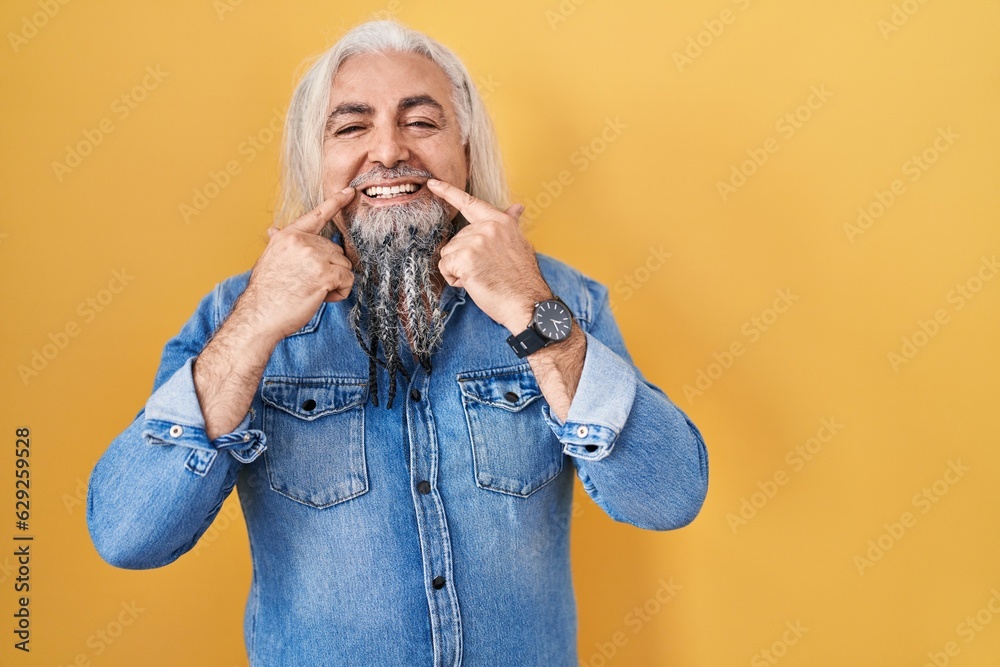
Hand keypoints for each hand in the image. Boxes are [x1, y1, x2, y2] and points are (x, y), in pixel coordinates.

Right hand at [240, 187, 356, 341]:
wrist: (259, 315)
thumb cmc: (266, 293)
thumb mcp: (270, 260)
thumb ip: (280, 244)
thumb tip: (274, 231)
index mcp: (288, 236)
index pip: (316, 215)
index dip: (336, 202)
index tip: (350, 192)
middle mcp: (301, 242)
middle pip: (336, 250)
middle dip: (330, 269)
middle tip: (310, 284)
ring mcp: (314, 256)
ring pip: (344, 265)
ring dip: (336, 282)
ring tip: (313, 292)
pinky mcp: (325, 274)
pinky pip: (348, 280)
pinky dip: (340, 293)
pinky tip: (323, 298)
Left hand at [428, 179, 551, 332]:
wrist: (528, 303)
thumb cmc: (522, 280)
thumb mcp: (519, 244)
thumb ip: (510, 224)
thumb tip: (517, 207)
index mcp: (500, 222)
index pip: (470, 203)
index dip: (448, 192)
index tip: (432, 183)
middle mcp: (488, 227)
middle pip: (456, 239)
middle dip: (464, 258)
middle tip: (486, 272)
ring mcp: (476, 241)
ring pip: (448, 254)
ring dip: (459, 270)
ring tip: (482, 278)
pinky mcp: (465, 258)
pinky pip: (445, 267)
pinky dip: (454, 279)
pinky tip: (473, 283)